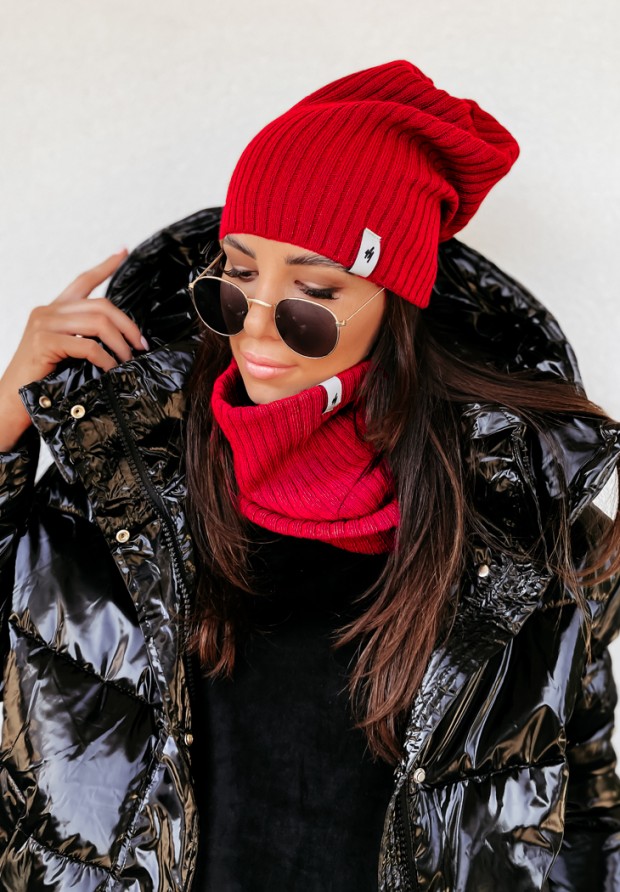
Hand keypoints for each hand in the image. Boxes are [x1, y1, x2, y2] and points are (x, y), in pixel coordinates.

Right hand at [0, 249, 147, 451]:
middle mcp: (48, 310)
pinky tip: (111, 368)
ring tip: (128, 359)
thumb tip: (120, 339)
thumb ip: (83, 336)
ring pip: (97, 322)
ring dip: (120, 343)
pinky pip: (87, 345)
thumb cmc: (42, 378)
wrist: (13, 399)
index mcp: (54, 309)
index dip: (105, 266)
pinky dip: (106, 358)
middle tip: (139, 344)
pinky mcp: (44, 342)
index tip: (123, 251)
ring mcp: (44, 324)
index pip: (83, 281)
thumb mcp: (65, 350)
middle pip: (101, 305)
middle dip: (127, 325)